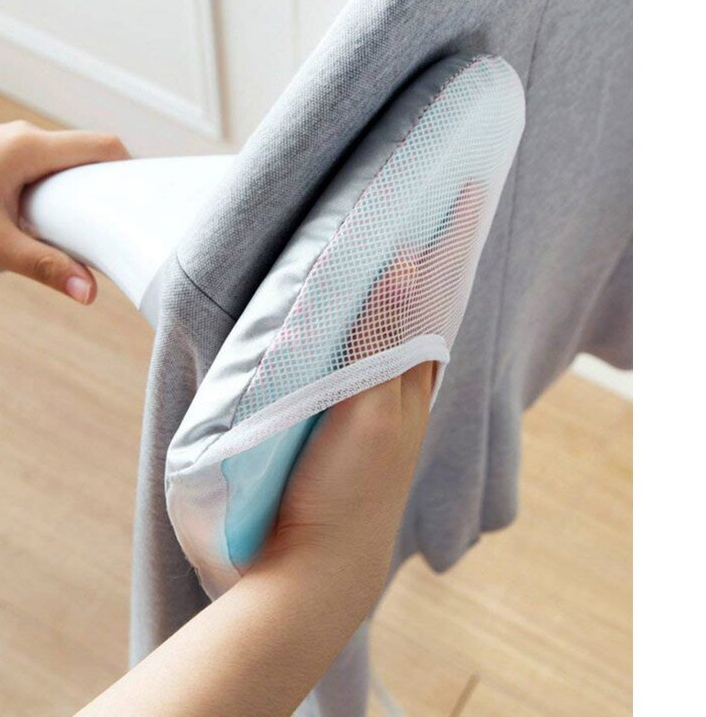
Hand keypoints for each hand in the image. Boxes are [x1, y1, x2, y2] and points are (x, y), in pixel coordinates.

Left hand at [0, 121, 129, 302]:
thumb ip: (46, 267)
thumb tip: (89, 294)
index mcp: (31, 148)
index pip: (103, 146)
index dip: (130, 170)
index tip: (143, 201)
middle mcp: (23, 138)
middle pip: (87, 154)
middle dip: (106, 188)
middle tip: (117, 225)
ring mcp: (7, 144)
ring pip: (62, 161)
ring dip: (78, 192)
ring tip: (85, 229)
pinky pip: (41, 167)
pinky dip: (55, 190)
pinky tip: (50, 220)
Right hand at [262, 260, 436, 602]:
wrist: (318, 568)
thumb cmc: (346, 488)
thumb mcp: (371, 408)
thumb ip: (383, 340)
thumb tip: (406, 267)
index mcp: (411, 387)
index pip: (432, 306)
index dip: (441, 259)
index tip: (455, 206)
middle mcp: (402, 399)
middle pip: (417, 322)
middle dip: (419, 276)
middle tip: (414, 229)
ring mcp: (375, 418)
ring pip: (391, 347)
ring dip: (391, 306)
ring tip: (382, 271)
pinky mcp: (346, 434)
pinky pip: (363, 371)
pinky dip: (362, 340)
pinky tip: (344, 339)